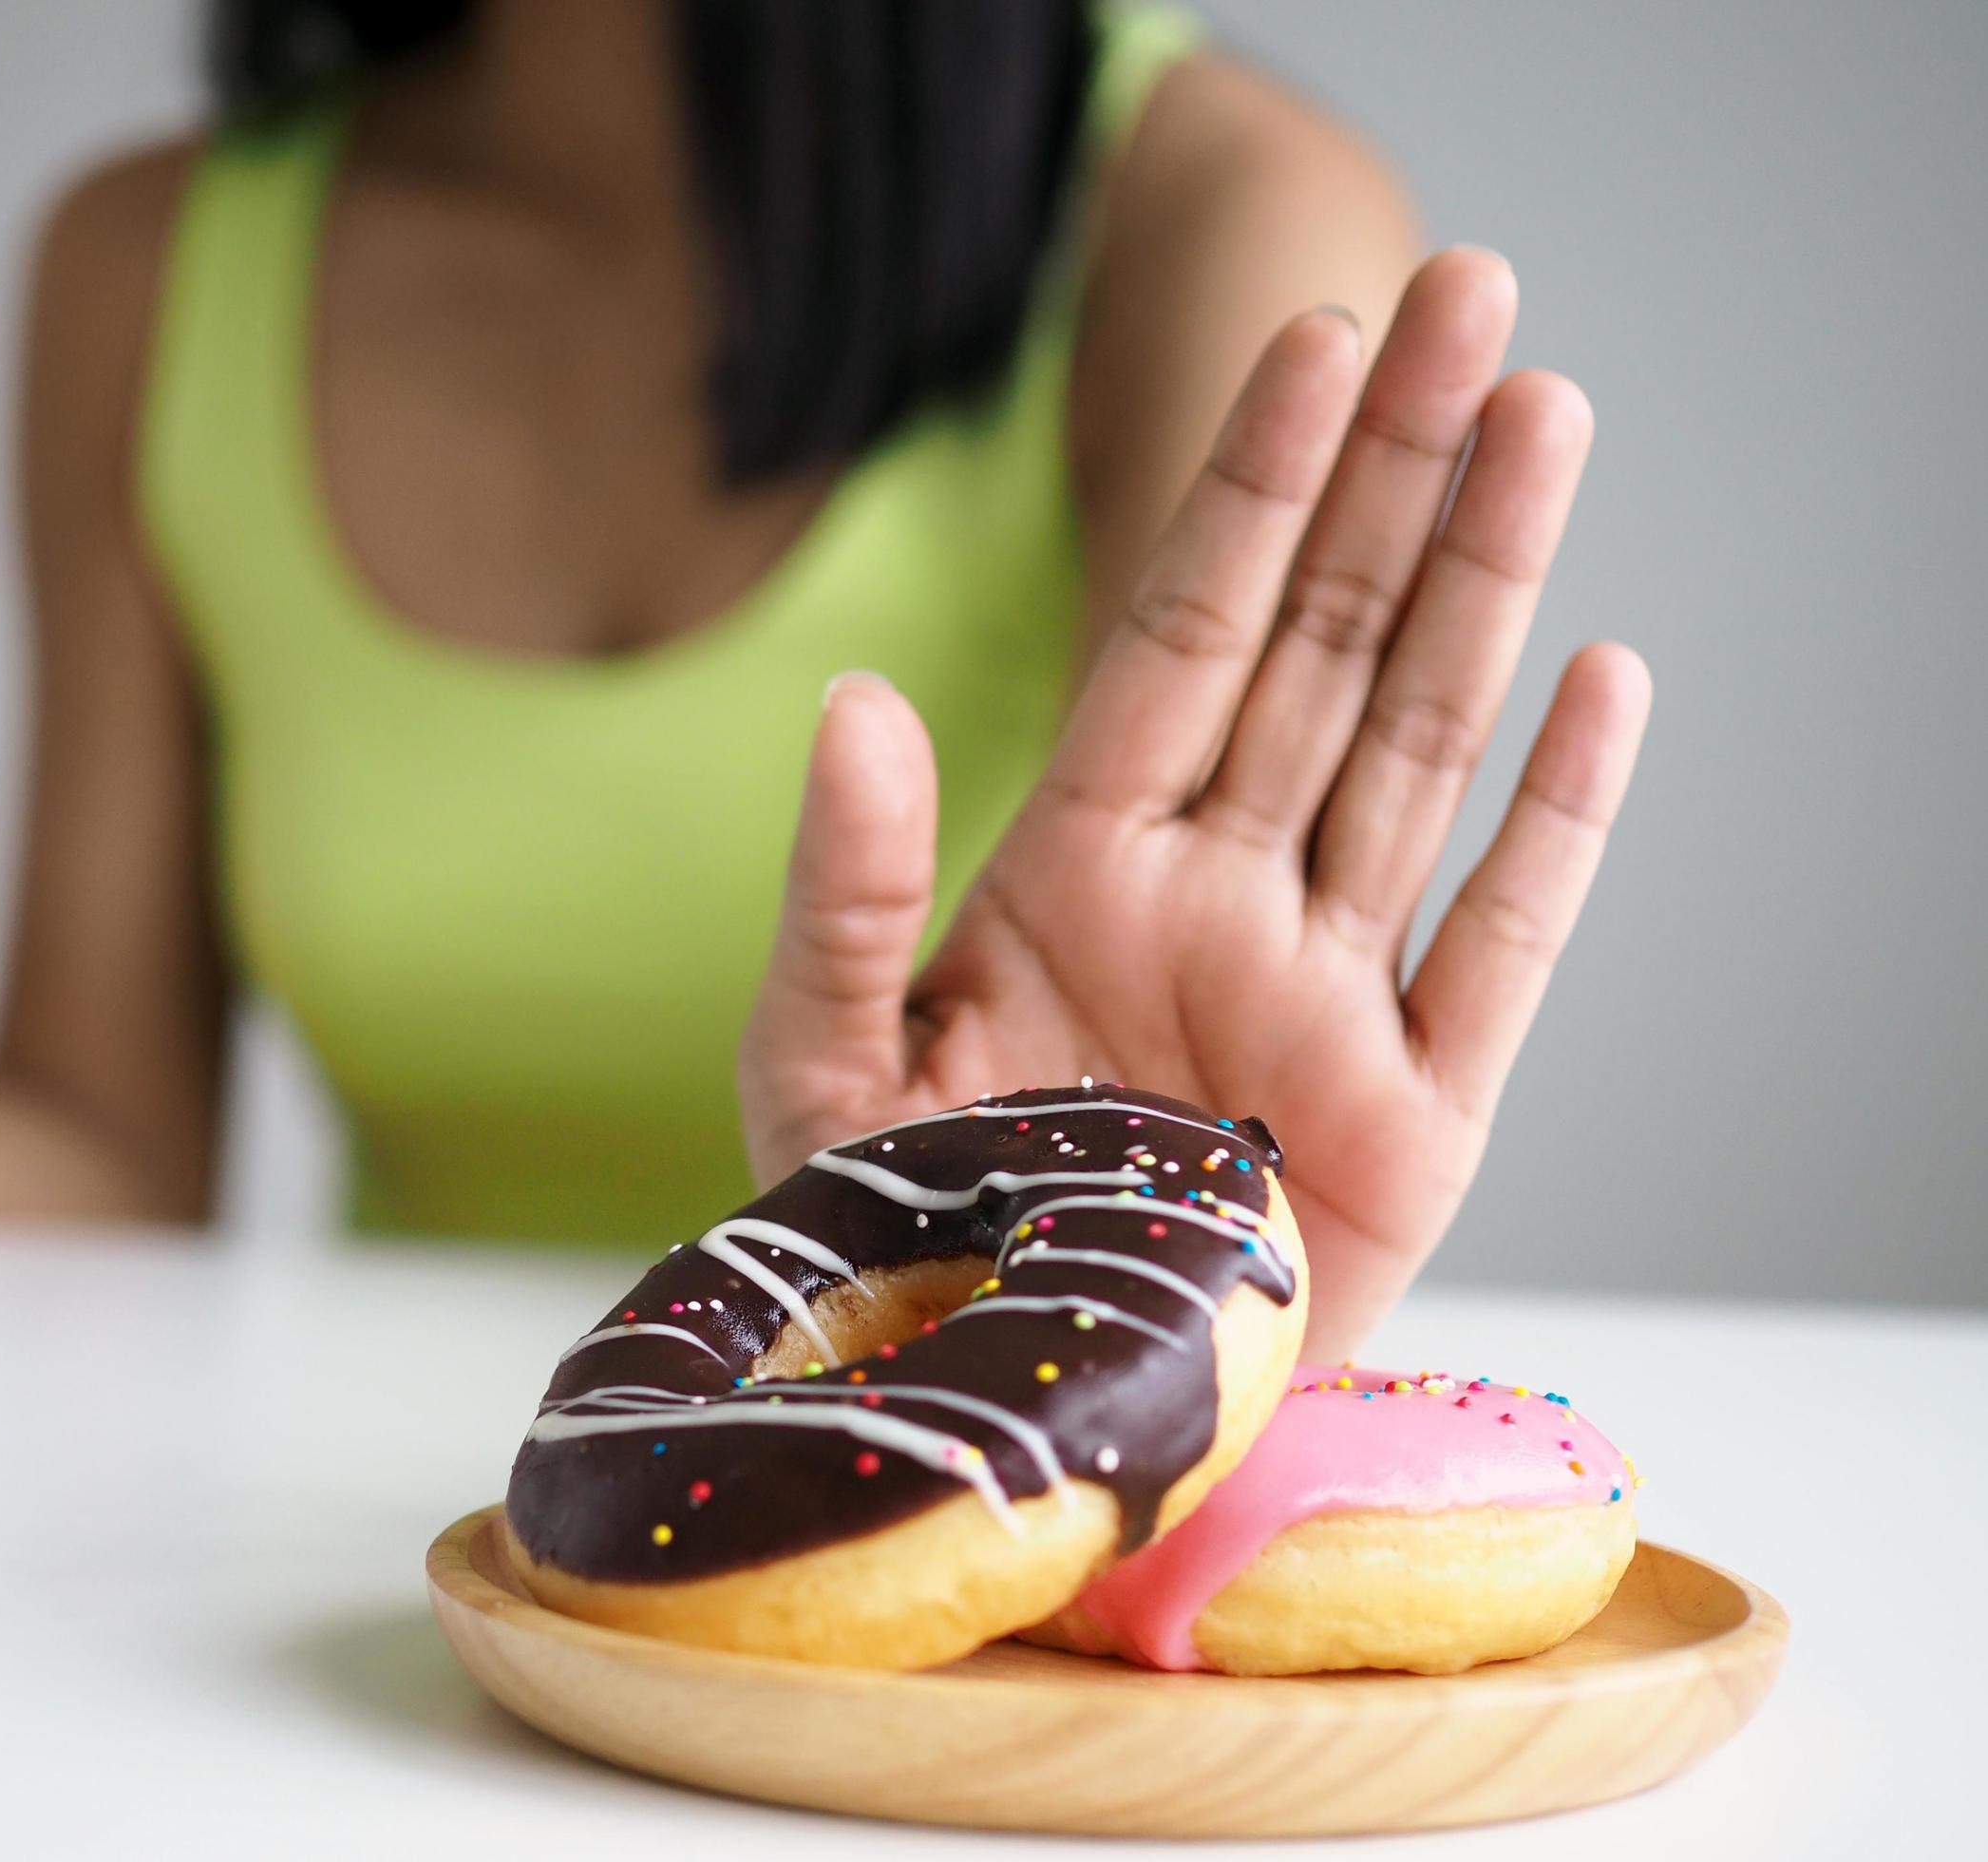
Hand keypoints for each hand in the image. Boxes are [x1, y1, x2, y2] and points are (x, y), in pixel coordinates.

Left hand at [738, 250, 1651, 1356]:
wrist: (991, 1424)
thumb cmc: (891, 1253)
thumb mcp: (819, 1065)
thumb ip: (842, 888)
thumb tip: (855, 700)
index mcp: (1078, 869)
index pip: (1181, 635)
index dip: (1249, 487)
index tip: (1311, 340)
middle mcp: (1216, 901)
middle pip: (1325, 647)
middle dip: (1395, 475)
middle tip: (1473, 295)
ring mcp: (1324, 997)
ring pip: (1421, 750)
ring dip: (1488, 585)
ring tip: (1545, 414)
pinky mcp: (1415, 1120)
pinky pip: (1502, 945)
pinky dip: (1558, 823)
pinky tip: (1603, 681)